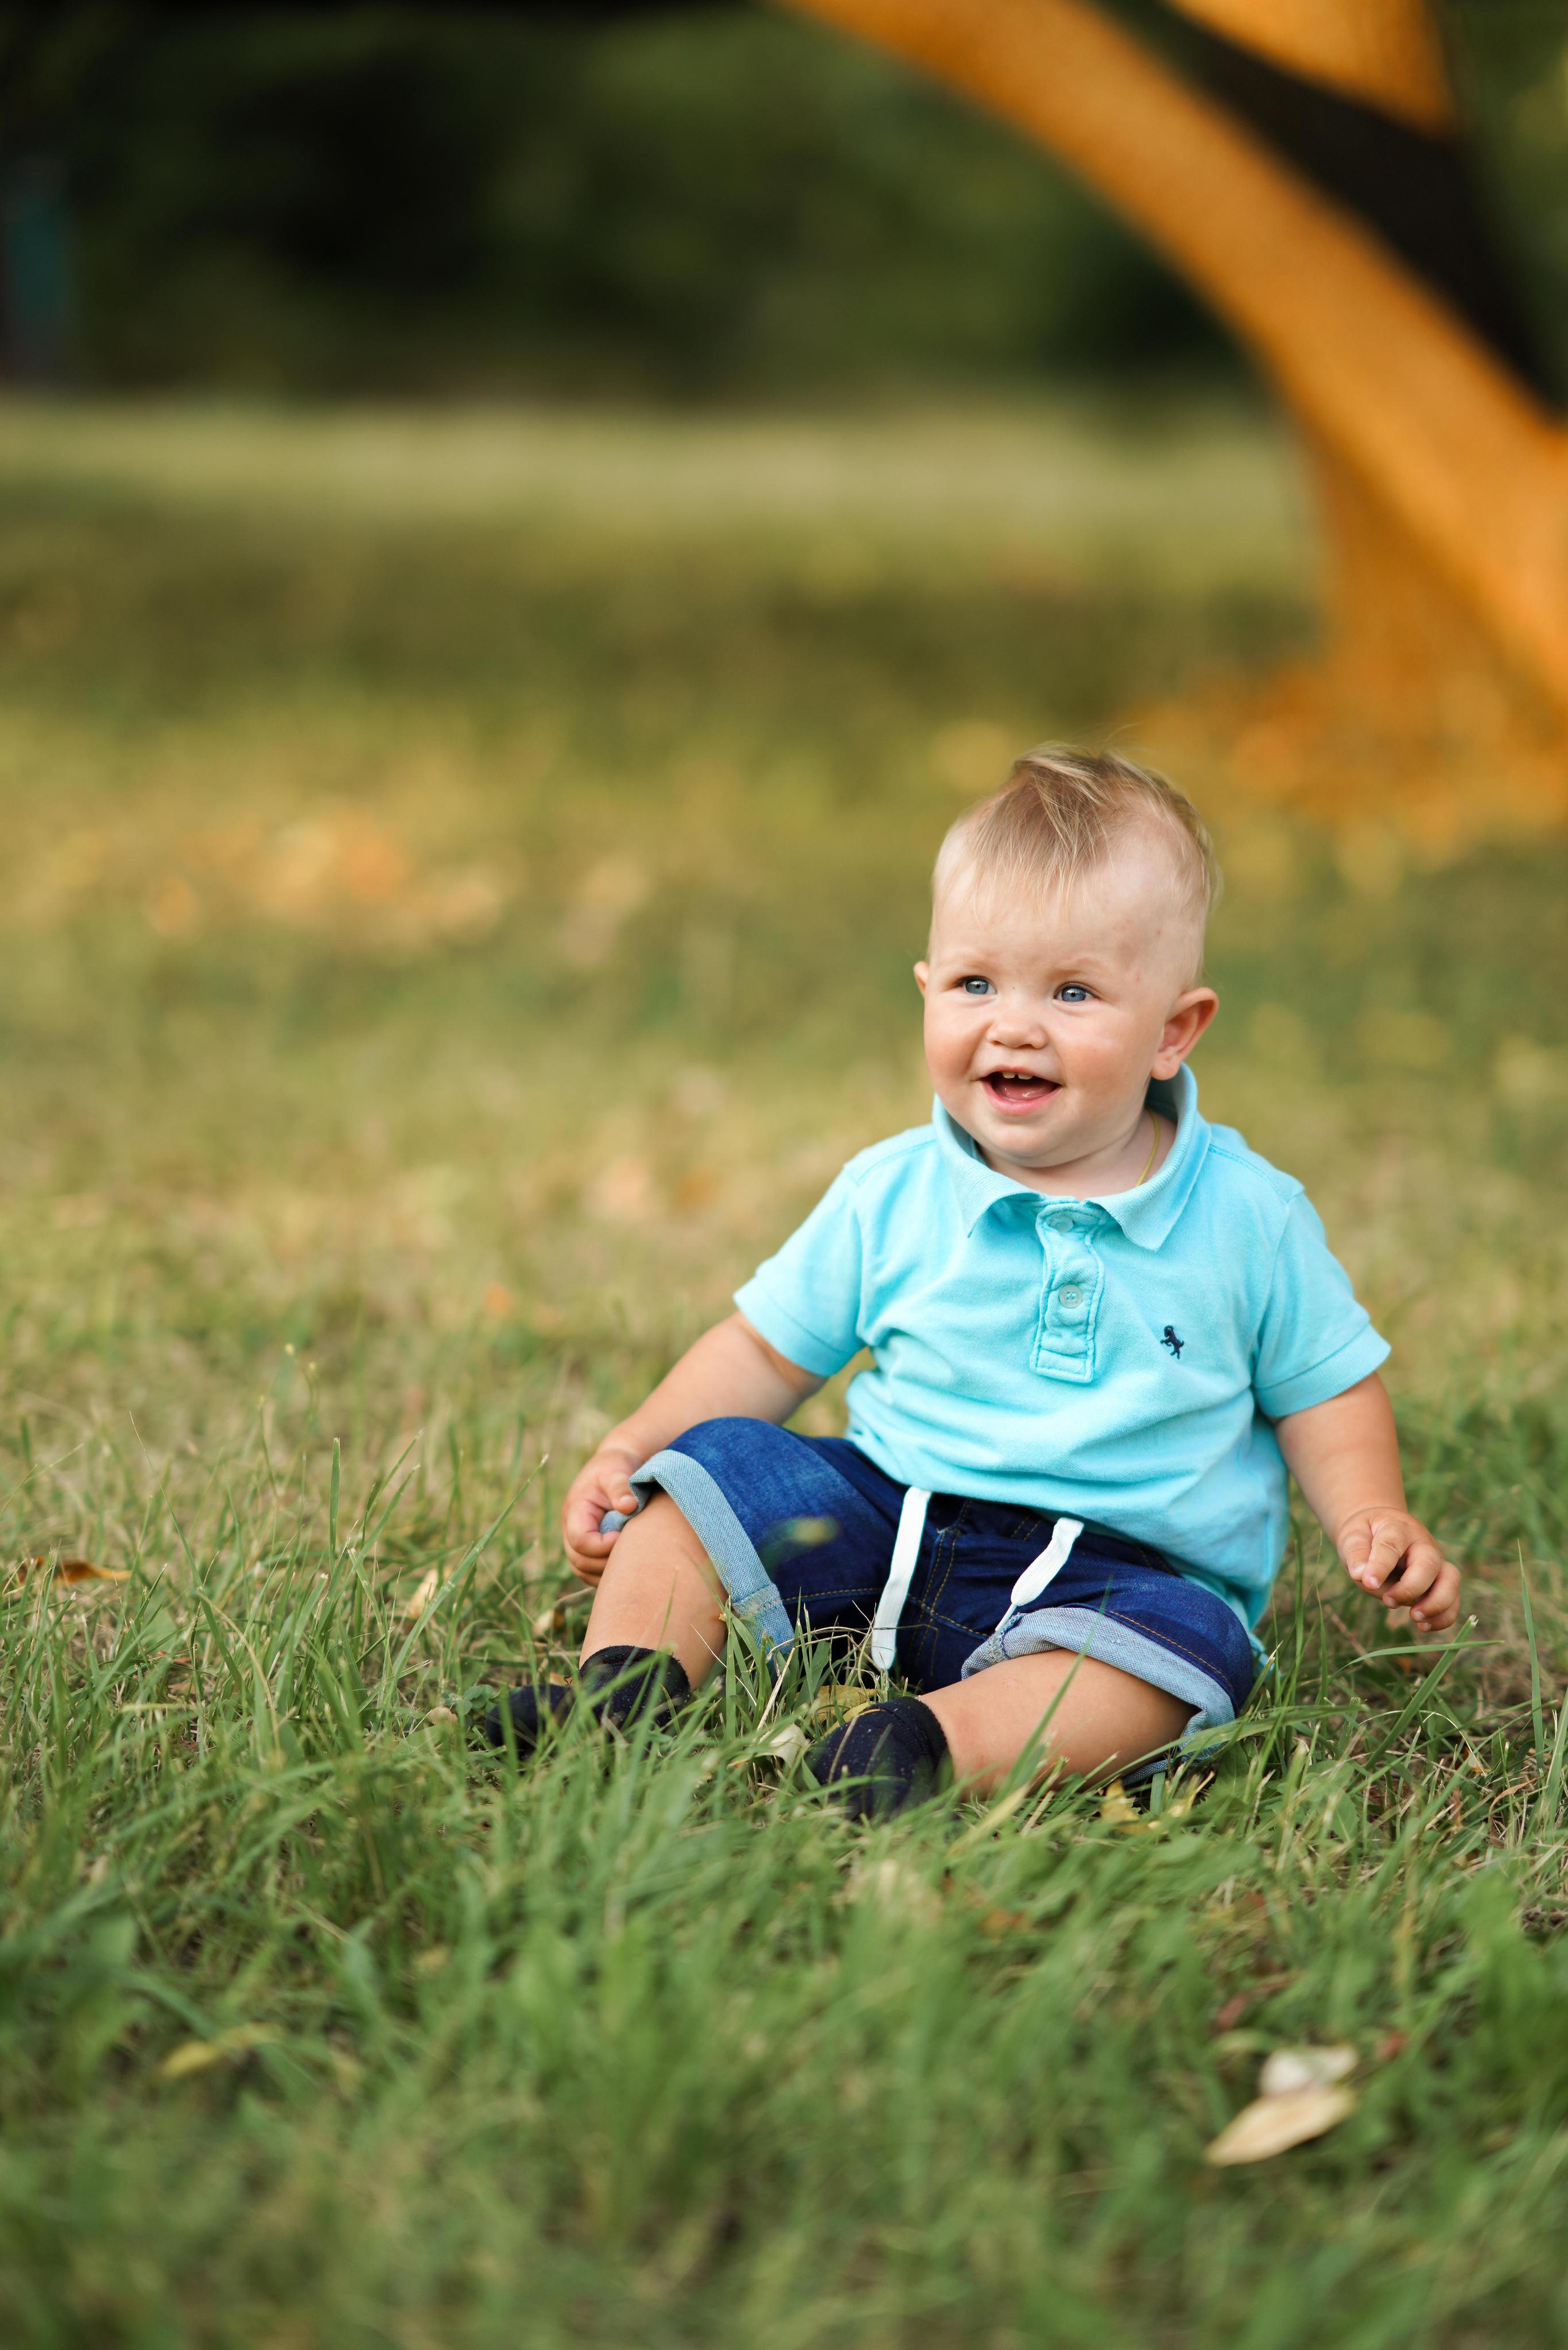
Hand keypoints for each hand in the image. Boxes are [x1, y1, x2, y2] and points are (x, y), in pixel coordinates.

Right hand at [562, 1442, 642, 1584]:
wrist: (615, 1466)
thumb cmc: (616, 1466)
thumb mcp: (617, 1470)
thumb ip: (621, 1486)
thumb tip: (628, 1506)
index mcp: (575, 1510)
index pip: (580, 1541)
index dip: (603, 1545)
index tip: (624, 1535)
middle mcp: (571, 1529)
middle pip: (579, 1562)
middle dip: (605, 1563)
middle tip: (632, 1553)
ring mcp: (577, 1540)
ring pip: (583, 1571)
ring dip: (606, 1572)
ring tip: (630, 1560)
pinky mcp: (588, 1548)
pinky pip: (591, 1572)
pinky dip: (607, 1574)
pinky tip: (628, 1564)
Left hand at [1336, 1507, 1460, 1632]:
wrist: (1379, 1530)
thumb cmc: (1366, 1534)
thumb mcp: (1352, 1536)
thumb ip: (1356, 1553)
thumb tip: (1361, 1575)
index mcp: (1398, 1528)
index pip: (1391, 1545)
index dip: (1380, 1565)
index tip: (1368, 1583)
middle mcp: (1423, 1544)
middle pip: (1429, 1564)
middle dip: (1411, 1588)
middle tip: (1388, 1601)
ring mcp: (1435, 1562)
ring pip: (1450, 1581)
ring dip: (1436, 1604)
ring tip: (1414, 1618)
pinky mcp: (1440, 1581)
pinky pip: (1452, 1600)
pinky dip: (1444, 1617)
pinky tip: (1423, 1626)